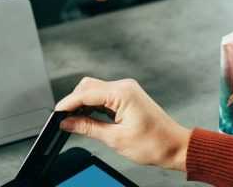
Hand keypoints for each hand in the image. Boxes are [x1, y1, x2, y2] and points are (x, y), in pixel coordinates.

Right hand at [55, 77, 191, 171]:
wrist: (175, 147)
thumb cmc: (154, 144)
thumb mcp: (115, 139)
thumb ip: (88, 128)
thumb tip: (67, 123)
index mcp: (122, 93)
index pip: (86, 93)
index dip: (68, 103)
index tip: (56, 113)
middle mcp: (124, 87)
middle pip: (88, 86)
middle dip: (74, 101)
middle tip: (63, 119)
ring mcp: (127, 90)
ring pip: (95, 90)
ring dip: (83, 103)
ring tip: (74, 120)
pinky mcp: (128, 96)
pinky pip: (104, 95)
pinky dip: (93, 105)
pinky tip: (87, 117)